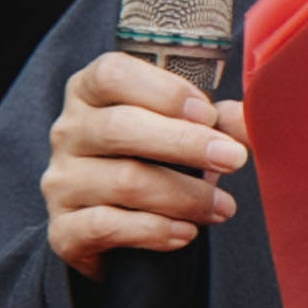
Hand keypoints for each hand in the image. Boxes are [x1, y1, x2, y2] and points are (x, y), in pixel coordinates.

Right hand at [44, 49, 250, 279]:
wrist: (104, 232)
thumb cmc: (146, 165)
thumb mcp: (177, 133)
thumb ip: (211, 122)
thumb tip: (247, 119)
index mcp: (90, 94)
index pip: (113, 74)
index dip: (164, 90)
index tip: (207, 113)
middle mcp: (68, 132)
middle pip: (121, 127)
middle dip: (185, 144)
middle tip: (232, 160)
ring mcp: (60, 181)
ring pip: (123, 181)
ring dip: (184, 196)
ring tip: (222, 207)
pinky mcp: (63, 229)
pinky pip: (108, 226)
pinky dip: (155, 230)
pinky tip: (186, 233)